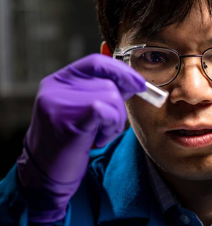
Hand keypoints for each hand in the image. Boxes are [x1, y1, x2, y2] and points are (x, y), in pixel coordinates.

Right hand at [16, 53, 145, 222]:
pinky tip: (97, 139)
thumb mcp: (84, 111)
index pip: (96, 62)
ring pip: (111, 96)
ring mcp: (57, 102)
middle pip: (108, 82)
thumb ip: (105, 92)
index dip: (121, 71)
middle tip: (107, 126)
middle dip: (119, 107)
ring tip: (98, 135)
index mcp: (59, 81)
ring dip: (115, 121)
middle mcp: (55, 87)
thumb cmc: (70, 142)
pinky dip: (110, 127)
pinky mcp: (64, 120)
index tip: (139, 83)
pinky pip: (104, 110)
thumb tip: (134, 81)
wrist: (45, 175)